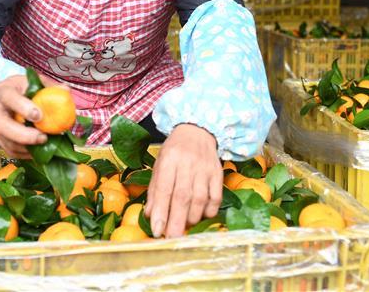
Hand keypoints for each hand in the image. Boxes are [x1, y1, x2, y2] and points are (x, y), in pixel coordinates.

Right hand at [0, 75, 48, 158]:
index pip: (8, 97)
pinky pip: (9, 150)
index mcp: (2, 90)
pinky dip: (24, 154)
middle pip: (2, 125)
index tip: (39, 115)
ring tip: (44, 143)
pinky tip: (37, 151)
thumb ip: (49, 86)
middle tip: (42, 138)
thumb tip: (65, 90)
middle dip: (23, 135)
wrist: (10, 97)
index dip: (22, 107)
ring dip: (26, 146)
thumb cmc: (23, 89)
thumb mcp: (35, 82)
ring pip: (5, 141)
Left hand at [145, 123, 221, 237]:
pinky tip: (202, 216)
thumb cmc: (175, 151)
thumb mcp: (159, 165)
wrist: (197, 131)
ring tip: (184, 226)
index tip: (157, 230)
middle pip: (183, 196)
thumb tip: (150, 216)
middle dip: (176, 220)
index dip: (161, 211)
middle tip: (171, 238)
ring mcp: (205, 168)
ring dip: (192, 217)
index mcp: (169, 159)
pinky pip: (216, 197)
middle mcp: (188, 163)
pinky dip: (209, 211)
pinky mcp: (218, 173)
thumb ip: (154, 190)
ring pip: (200, 198)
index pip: (164, 189)